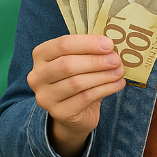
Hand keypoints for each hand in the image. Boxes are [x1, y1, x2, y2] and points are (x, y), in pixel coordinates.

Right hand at [27, 35, 125, 156]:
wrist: (74, 113)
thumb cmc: (78, 78)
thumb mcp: (80, 60)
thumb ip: (90, 51)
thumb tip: (109, 46)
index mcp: (41, 55)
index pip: (63, 44)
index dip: (87, 43)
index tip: (109, 44)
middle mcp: (37, 75)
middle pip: (67, 64)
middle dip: (96, 61)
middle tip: (116, 59)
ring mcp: (45, 96)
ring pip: (76, 82)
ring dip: (103, 76)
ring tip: (119, 72)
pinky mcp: (59, 113)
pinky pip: (85, 98)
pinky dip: (105, 89)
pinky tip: (118, 84)